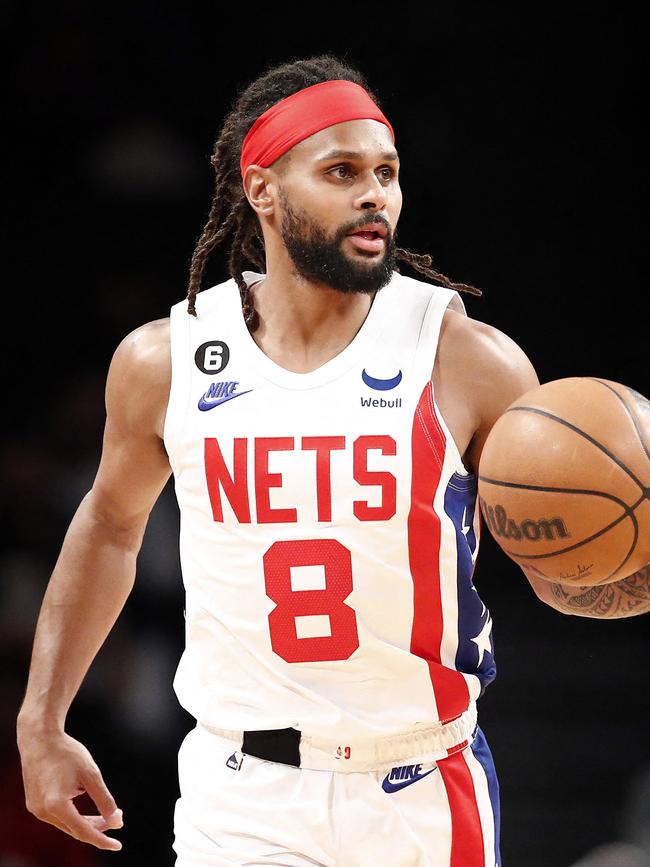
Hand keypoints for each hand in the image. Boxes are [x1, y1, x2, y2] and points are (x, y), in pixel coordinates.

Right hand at [17, 727, 122, 850]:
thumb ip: (104, 800)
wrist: (40, 738)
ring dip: (86, 821)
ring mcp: (36, 809)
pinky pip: (58, 816)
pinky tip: (82, 797)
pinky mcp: (34, 804)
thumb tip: (116, 822)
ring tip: (105, 811)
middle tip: (118, 818)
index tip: (118, 845)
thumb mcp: (91, 774)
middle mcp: (43, 812)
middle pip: (75, 829)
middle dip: (98, 827)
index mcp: (56, 805)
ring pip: (66, 824)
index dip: (102, 840)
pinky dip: (73, 814)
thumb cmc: (67, 753)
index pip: (83, 832)